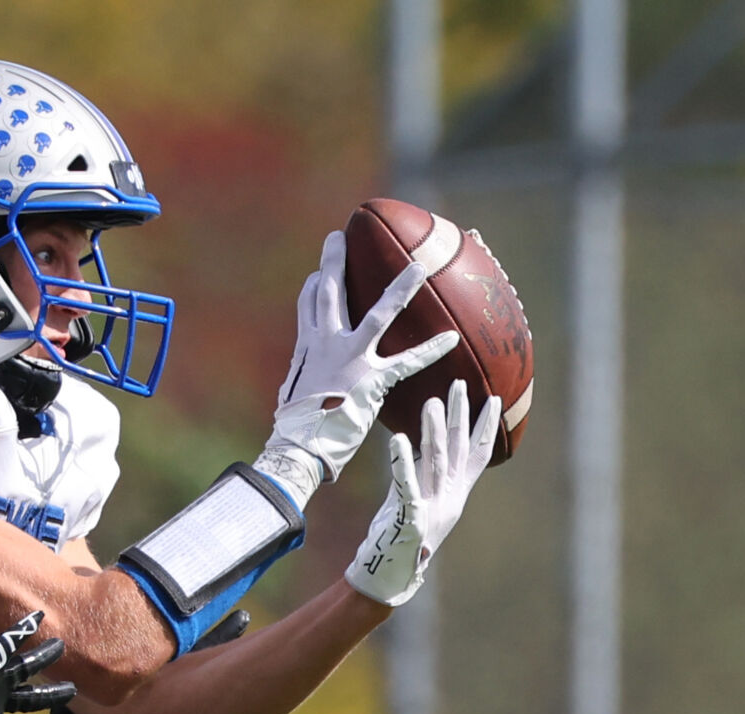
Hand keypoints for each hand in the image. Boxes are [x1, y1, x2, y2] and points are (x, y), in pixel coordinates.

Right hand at [265, 231, 460, 491]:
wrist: (300, 445)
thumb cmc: (295, 429)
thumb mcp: (294, 395)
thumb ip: (302, 382)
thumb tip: (294, 389)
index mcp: (307, 349)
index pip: (308, 307)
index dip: (313, 286)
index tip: (319, 271)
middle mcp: (325, 345)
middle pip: (330, 294)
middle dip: (334, 262)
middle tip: (337, 236)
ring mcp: (348, 358)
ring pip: (378, 314)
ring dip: (400, 288)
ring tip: (419, 266)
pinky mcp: (369, 378)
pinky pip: (406, 361)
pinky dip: (430, 351)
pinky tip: (451, 339)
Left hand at [345, 380, 500, 606]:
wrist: (390, 577)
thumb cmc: (401, 538)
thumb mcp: (422, 503)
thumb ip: (428, 478)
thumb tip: (427, 450)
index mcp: (454, 495)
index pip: (476, 455)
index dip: (486, 427)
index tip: (494, 399)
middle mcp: (448, 498)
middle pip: (457, 449)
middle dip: (461, 415)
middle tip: (460, 383)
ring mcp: (431, 508)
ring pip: (436, 461)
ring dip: (434, 430)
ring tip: (432, 401)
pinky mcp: (409, 518)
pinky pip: (405, 485)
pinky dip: (401, 462)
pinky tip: (397, 440)